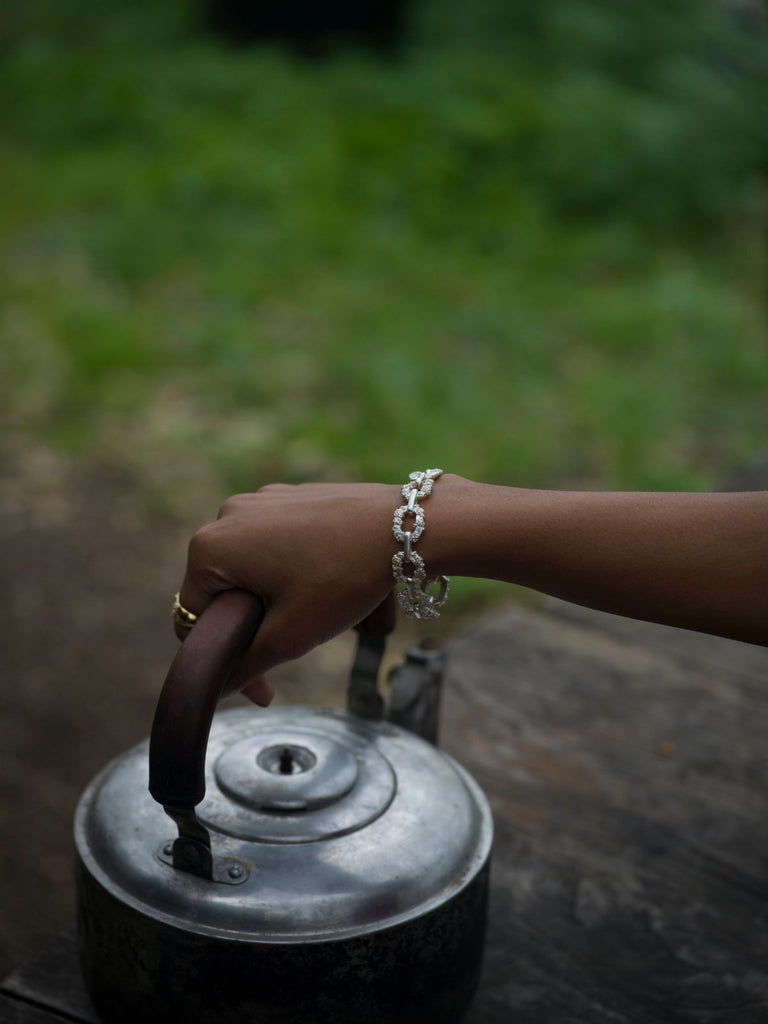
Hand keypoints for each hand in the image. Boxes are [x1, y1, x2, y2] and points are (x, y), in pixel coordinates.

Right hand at [176, 483, 400, 703]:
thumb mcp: (289, 636)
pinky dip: (305, 572)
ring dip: (288, 601)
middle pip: (229, 592)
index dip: (224, 661)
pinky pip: (285, 544)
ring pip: (261, 569)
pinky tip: (341, 583)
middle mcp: (227, 515)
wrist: (407, 526)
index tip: (265, 687)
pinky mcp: (294, 495)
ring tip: (333, 610)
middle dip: (263, 625)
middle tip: (304, 642)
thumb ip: (243, 665)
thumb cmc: (344, 577)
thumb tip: (217, 686)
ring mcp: (262, 500)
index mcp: (210, 548)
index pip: (195, 619)